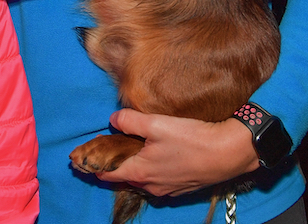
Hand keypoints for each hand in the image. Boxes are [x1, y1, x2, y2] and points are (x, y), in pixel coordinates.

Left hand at [92, 110, 258, 196]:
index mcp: (140, 171)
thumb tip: (113, 120)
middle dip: (112, 164)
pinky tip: (156, 156)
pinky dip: (151, 169)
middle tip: (105, 149)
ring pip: (142, 179)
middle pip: (124, 176)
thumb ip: (129, 120)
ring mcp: (168, 189)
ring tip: (129, 150)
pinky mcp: (183, 186)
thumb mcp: (156, 123)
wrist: (230, 152)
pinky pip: (159, 180)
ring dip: (133, 167)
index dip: (91, 165)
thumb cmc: (192, 138)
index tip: (77, 160)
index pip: (107, 173)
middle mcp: (152, 185)